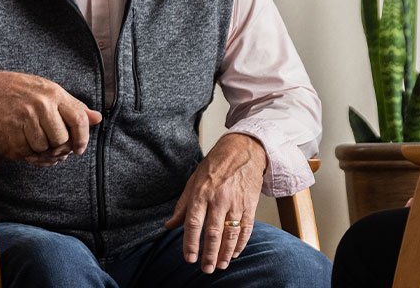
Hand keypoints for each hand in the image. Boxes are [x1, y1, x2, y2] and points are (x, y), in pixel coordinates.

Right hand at [0, 71, 100, 165]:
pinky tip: (26, 143)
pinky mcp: (10, 124)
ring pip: (42, 146)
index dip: (82, 139)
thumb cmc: (32, 92)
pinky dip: (26, 151)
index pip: (78, 120)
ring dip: (41, 149)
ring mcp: (25, 114)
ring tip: (38, 141)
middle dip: (58, 146)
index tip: (79, 149)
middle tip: (53, 145)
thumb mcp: (55, 93)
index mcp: (56, 95)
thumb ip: (76, 108)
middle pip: (60, 139)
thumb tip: (98, 118)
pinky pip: (24, 149)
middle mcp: (42, 104)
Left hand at [165, 133, 266, 272]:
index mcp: (201, 193)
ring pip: (231, 234)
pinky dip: (241, 243)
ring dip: (226, 253)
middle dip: (209, 254)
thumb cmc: (215, 166)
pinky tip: (235, 253)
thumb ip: (182, 206)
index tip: (189, 259)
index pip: (193, 223)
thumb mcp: (193, 181)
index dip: (191, 243)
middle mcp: (219, 199)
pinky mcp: (250, 205)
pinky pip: (246, 228)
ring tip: (221, 265)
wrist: (243, 150)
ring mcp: (236, 203)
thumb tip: (169, 226)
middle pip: (213, 233)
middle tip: (206, 269)